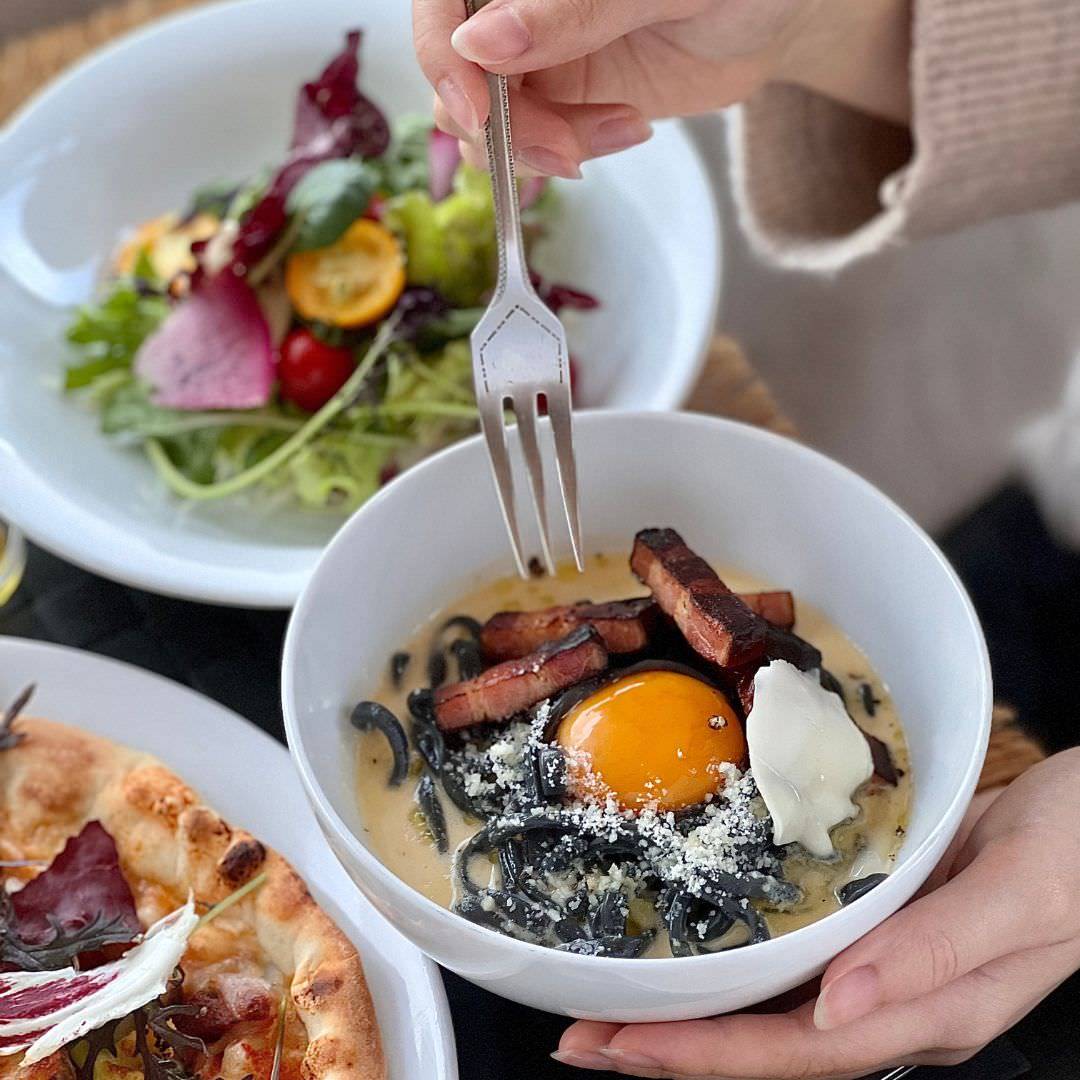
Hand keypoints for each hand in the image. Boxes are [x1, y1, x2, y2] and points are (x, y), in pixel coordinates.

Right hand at [413, 0, 911, 178]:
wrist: (775, 16)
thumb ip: (572, 11)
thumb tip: (482, 44)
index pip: (441, 7)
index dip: (443, 60)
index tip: (481, 114)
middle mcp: (513, 8)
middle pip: (458, 78)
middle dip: (509, 128)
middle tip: (571, 150)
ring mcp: (532, 57)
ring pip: (485, 124)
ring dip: (539, 148)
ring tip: (621, 130)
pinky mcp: (559, 102)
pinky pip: (526, 147)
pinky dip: (560, 158)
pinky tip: (619, 135)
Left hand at [555, 748, 1079, 1077]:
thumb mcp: (1022, 896)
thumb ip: (935, 955)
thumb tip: (833, 1008)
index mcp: (927, 1011)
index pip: (794, 1051)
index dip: (705, 1056)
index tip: (622, 1047)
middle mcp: (895, 1000)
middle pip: (767, 1039)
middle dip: (674, 1045)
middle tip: (583, 1035)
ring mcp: (887, 964)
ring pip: (773, 1002)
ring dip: (694, 1009)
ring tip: (616, 1006)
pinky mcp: (882, 921)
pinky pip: (795, 954)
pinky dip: (738, 962)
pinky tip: (701, 949)